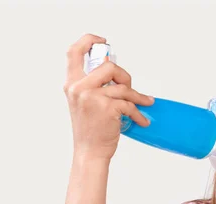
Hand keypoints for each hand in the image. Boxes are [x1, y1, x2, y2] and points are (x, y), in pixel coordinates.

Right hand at [63, 34, 154, 160]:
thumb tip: (113, 68)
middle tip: (129, 89)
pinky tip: (141, 120)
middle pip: (108, 66)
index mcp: (72, 83)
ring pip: (123, 87)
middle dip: (124, 76)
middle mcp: (78, 87)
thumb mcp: (85, 102)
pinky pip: (129, 104)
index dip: (89, 40)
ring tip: (144, 104)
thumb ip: (94, 84)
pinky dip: (138, 112)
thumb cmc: (90, 129)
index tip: (102, 41)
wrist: (89, 152)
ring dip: (137, 96)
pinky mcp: (106, 108)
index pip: (74, 52)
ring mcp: (92, 97)